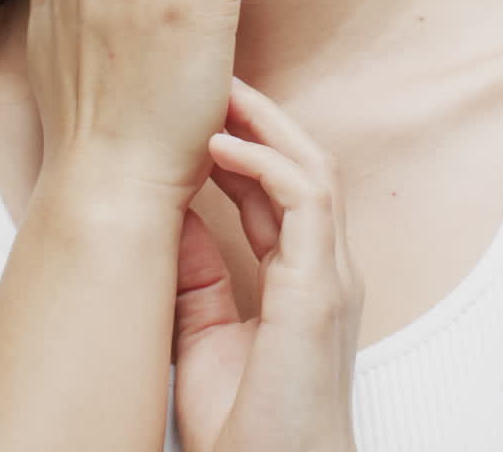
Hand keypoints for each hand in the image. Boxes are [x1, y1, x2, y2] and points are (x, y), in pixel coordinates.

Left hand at [173, 76, 362, 450]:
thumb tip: (172, 215)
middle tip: (216, 84)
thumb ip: (198, 276)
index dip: (248, 150)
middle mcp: (326, 270)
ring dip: (267, 126)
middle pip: (306, 166)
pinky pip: (306, 199)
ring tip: (221, 95)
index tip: (205, 120)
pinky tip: (221, 145)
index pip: (283, 192)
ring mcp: (330, 277)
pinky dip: (266, 163)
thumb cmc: (244, 429)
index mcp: (305, 282)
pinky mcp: (320, 289)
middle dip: (263, 121)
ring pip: (314, 169)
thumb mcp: (203, 336)